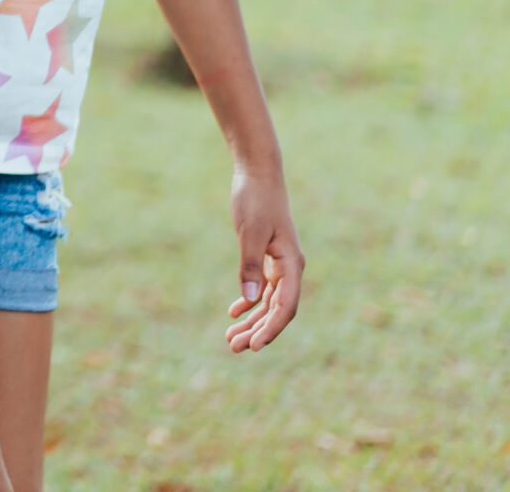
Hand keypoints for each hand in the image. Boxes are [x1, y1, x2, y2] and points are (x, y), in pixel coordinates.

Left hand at [224, 163, 302, 351]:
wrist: (258, 175)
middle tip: (234, 348)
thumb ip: (249, 263)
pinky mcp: (268, 257)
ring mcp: (280, 264)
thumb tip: (251, 298)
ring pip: (268, 302)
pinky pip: (262, 288)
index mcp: (292, 264)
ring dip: (251, 321)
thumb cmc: (255, 199)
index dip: (271, 329)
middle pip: (277, 310)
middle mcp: (291, 268)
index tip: (254, 346)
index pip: (285, 307)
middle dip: (258, 331)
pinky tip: (233, 313)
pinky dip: (249, 302)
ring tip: (230, 339)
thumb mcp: (249, 231)